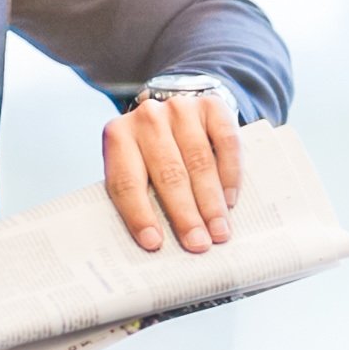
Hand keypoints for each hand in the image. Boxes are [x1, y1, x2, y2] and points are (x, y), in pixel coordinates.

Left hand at [101, 90, 244, 252]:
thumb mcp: (134, 167)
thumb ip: (140, 195)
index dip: (139, 214)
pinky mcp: (211, 105)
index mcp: (118, 136)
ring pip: (199, 161)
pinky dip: (230, 174)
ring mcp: (181, 108)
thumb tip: (157, 243)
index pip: (126, 181)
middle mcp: (147, 118)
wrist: (175, 111)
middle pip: (168, 173)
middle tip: (198, 244)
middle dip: (185, 214)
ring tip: (219, 231)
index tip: (154, 243)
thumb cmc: (151, 152)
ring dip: (210, 202)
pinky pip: (226, 142)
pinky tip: (230, 200)